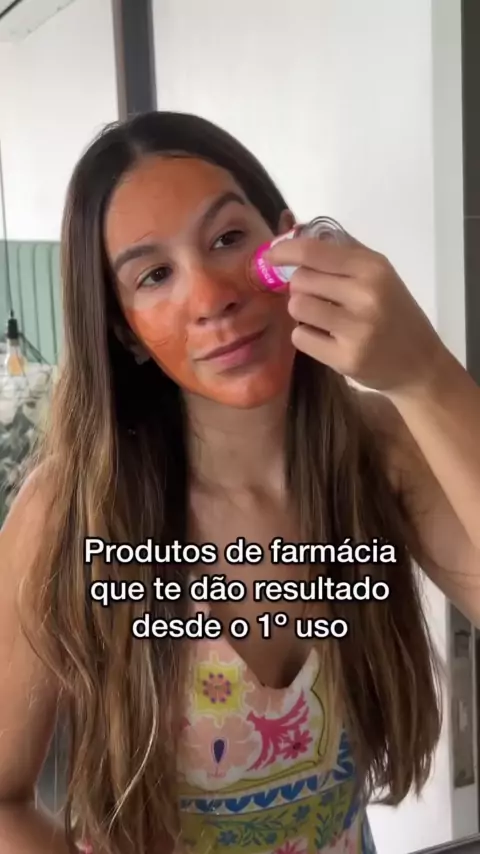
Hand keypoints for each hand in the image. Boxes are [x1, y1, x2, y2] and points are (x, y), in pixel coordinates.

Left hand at [265, 235, 447, 397]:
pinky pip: (300, 337)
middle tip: (318, 297)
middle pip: (301, 280)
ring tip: (321, 318)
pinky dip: (307, 336)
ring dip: (301, 311)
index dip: (285, 252)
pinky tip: (326, 339)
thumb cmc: (396, 314)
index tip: (271, 256)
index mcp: (373, 268)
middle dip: (301, 287)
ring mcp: (355, 329)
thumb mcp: (381, 275)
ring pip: (296, 307)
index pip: (314, 252)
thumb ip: (344, 253)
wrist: (420, 363)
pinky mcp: (345, 358)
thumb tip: (298, 231)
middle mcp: (365, 295)